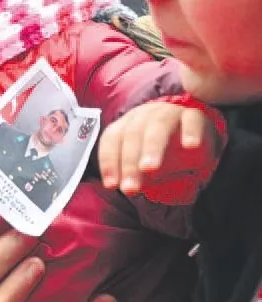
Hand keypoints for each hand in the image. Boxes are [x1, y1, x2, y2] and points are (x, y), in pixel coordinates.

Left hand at [98, 100, 221, 203]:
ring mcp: (168, 113)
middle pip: (132, 135)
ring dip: (152, 147)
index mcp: (126, 125)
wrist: (192, 132)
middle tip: (130, 188)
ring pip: (158, 126)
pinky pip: (191, 120)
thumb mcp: (146, 165)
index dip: (109, 162)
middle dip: (129, 163)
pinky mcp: (194, 114)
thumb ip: (137, 175)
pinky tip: (190, 146)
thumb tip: (129, 188)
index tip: (111, 185)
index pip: (111, 140)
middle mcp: (144, 116)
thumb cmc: (162, 151)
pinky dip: (190, 131)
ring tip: (150, 168)